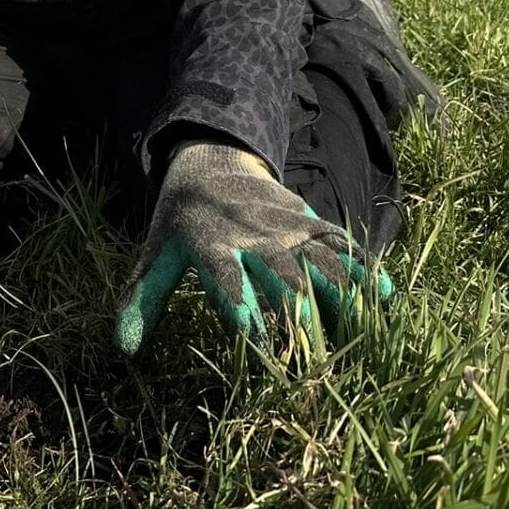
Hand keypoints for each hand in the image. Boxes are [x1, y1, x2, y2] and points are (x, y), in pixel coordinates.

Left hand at [114, 137, 391, 354]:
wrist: (211, 159)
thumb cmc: (180, 220)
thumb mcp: (155, 254)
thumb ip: (142, 301)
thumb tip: (122, 349)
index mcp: (208, 243)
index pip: (223, 276)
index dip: (237, 301)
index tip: (250, 332)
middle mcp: (251, 234)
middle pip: (281, 273)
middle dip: (299, 309)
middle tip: (316, 350)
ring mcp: (285, 225)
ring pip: (319, 259)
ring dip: (342, 293)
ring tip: (364, 329)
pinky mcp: (308, 219)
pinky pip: (339, 243)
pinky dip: (363, 267)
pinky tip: (386, 295)